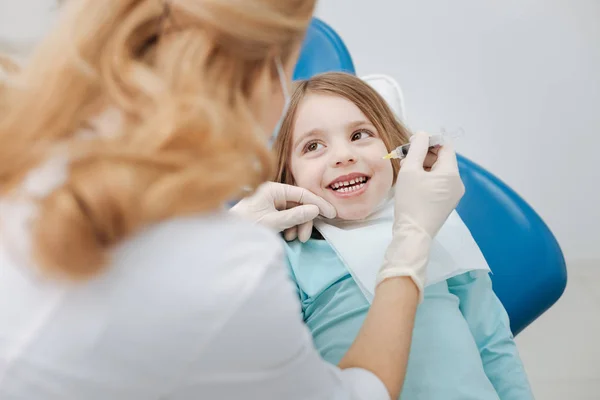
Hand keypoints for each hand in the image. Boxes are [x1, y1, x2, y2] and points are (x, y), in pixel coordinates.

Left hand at [230, 182, 335, 241]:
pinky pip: (287, 217)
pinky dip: (291, 227)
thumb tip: (315, 210)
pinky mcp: (270, 212)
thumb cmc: (246, 226)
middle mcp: (274, 193)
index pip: (302, 193)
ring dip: (298, 226)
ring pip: (294, 212)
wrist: (226, 237)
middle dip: (305, 221)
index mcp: (273, 189)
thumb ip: (295, 216)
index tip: (332, 214)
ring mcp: (272, 203)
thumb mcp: (273, 222)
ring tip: (294, 239)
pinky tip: (288, 237)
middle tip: (305, 237)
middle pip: (299, 204)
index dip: (318, 203)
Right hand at [377, 132, 464, 296]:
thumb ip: (416, 148)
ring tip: (405, 169)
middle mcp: (457, 183)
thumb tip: (421, 134)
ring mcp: (453, 195)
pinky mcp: (446, 204)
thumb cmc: (411, 201)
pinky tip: (412, 183)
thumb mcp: (410, 171)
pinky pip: (438, 184)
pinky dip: (426, 179)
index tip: (411, 143)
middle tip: (404, 156)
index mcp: (451, 173)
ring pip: (439, 172)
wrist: (413, 234)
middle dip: (423, 154)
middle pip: (442, 159)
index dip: (429, 141)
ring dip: (423, 166)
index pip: (445, 146)